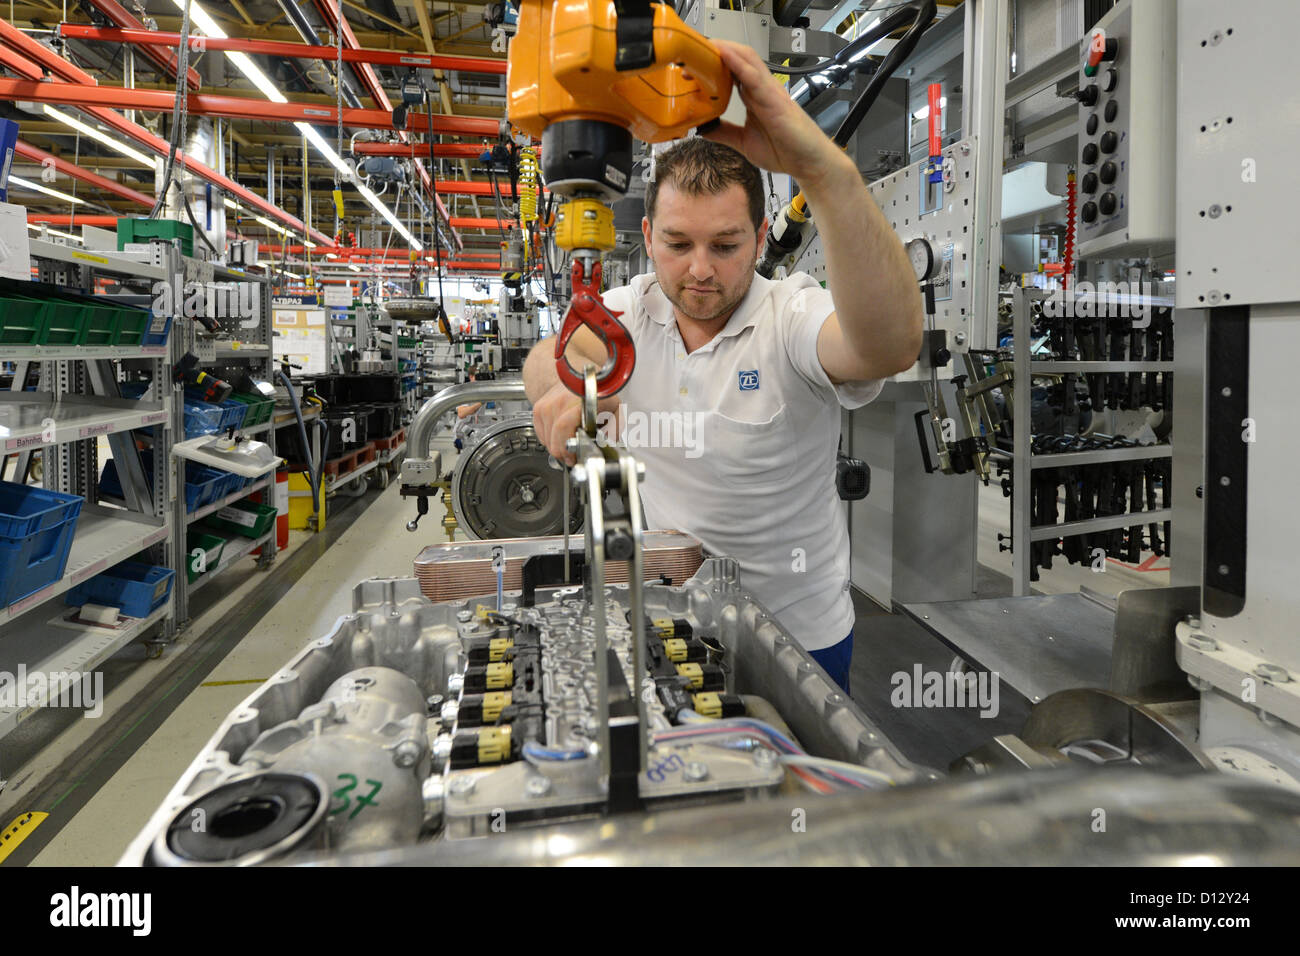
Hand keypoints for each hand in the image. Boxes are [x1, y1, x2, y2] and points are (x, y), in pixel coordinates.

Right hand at [531, 382, 620, 464]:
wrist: (575, 376)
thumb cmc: (594, 392)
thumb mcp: (613, 406)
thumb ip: (615, 426)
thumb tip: (609, 441)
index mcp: (579, 401)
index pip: (563, 427)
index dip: (566, 447)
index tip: (573, 457)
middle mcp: (559, 402)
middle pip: (553, 439)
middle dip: (563, 453)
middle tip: (572, 457)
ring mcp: (546, 405)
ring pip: (546, 439)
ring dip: (556, 446)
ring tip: (569, 442)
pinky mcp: (538, 409)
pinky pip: (541, 434)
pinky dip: (549, 440)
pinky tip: (561, 435)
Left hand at [701, 39, 852, 189]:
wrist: (808, 162)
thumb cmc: (785, 150)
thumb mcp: (743, 142)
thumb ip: (724, 132)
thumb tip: (703, 127)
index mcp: (752, 96)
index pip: (730, 70)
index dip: (710, 64)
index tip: (688, 69)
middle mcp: (760, 89)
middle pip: (736, 57)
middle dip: (713, 52)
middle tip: (690, 58)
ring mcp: (768, 91)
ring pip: (745, 59)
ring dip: (723, 51)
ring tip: (703, 47)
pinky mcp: (774, 99)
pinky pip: (754, 76)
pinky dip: (738, 64)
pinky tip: (725, 56)